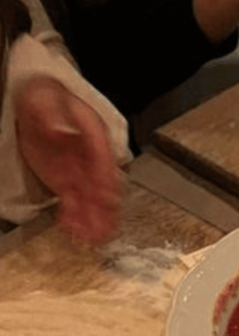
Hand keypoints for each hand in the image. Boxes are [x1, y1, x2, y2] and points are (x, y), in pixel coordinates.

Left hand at [14, 76, 122, 243]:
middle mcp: (92, 159)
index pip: (104, 158)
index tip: (107, 196)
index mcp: (94, 135)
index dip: (107, 179)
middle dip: (104, 210)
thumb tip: (58, 129)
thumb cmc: (44, 96)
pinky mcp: (68, 184)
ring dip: (93, 221)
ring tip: (91, 239)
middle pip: (103, 187)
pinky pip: (74, 205)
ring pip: (92, 202)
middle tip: (103, 228)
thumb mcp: (44, 96)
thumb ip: (52, 112)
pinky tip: (73, 231)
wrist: (34, 105)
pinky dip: (74, 219)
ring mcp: (81, 174)